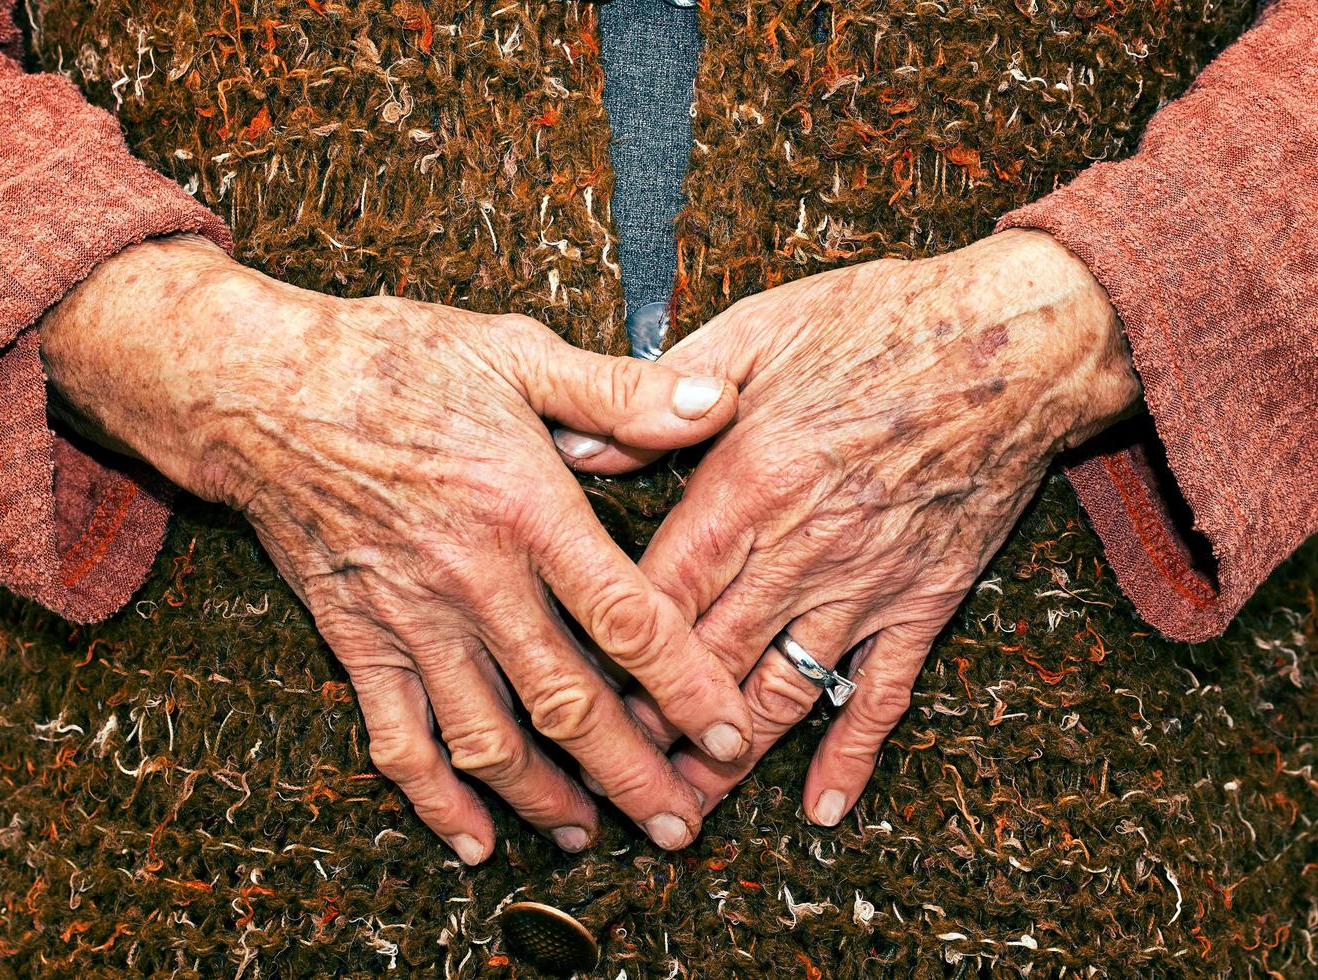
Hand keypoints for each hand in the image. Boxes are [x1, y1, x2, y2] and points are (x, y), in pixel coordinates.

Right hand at [38, 235, 753, 859]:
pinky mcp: (356, 640)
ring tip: (591, 836)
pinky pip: (398, 739)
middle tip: (680, 824)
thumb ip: (619, 392)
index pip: (627, 621)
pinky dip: (434, 799)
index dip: (688, 688)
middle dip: (633, 774)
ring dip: (545, 798)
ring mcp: (410, 620)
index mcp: (527, 509)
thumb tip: (719, 405)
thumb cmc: (393, 360)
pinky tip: (472, 839)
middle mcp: (474, 580)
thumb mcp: (515, 351)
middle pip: (568, 703)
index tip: (732, 737)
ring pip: (489, 738)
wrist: (259, 388)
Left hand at [559, 230, 1141, 824]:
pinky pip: (882, 694)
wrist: (1016, 342)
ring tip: (684, 804)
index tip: (572, 689)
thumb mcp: (757, 328)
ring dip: (729, 755)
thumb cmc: (883, 322)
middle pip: (707, 658)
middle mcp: (801, 548)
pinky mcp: (925, 600)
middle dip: (653, 721)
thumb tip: (577, 444)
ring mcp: (867, 583)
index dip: (611, 650)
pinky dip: (851, 756)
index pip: (661, 591)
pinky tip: (823, 806)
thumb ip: (663, 390)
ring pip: (781, 691)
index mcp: (749, 482)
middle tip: (608, 771)